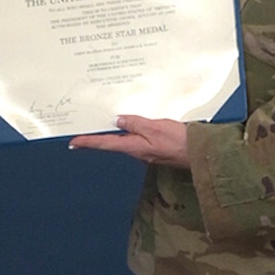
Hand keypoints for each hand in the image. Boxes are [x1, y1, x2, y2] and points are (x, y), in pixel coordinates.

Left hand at [69, 114, 189, 165]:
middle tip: (83, 132)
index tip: (73, 142)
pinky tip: (131, 124)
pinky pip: (139, 138)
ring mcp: (147, 150)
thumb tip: (118, 120)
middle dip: (98, 137)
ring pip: (125, 140)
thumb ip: (135, 123)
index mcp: (134, 147)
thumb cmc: (180, 142)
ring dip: (114, 133)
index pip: (105, 143)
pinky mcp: (156, 148)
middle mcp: (138, 151)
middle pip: (113, 143)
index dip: (88, 142)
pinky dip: (131, 130)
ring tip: (103, 125)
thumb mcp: (155, 128)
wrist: (200, 153)